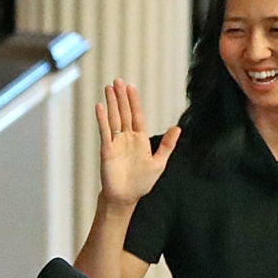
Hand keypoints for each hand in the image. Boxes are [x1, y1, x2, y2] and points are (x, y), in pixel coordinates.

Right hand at [94, 78, 177, 209]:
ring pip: (113, 118)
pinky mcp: (107, 150)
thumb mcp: (159, 162)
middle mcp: (127, 138)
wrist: (126, 197)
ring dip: (111, 103)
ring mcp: (116, 143)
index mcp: (140, 139)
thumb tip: (177, 128)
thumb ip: (167, 145)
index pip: (136, 115)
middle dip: (120, 97)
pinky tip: (99, 107)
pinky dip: (102, 119)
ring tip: (108, 88)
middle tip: (117, 80)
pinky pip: (104, 131)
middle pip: (123, 112)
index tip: (130, 87)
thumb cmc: (142, 182)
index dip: (134, 101)